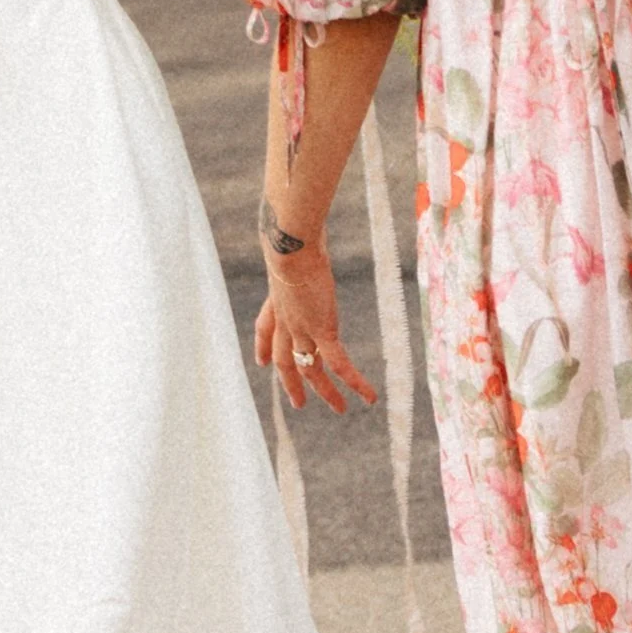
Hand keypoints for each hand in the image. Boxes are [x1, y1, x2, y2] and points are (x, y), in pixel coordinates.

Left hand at [256, 239, 375, 413]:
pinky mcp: (322, 331)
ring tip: (339, 410)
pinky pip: (340, 364)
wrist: (291, 245)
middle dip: (291, 383)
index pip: (264, 330)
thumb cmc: (292, 234)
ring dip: (326, 392)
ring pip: (311, 370)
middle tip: (297, 403)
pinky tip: (369, 397)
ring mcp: (302, 330)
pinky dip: (354, 382)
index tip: (262, 363)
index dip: (263, 348)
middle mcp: (285, 320)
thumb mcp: (291, 243)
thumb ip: (296, 242)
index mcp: (276, 300)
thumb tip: (298, 222)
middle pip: (285, 360)